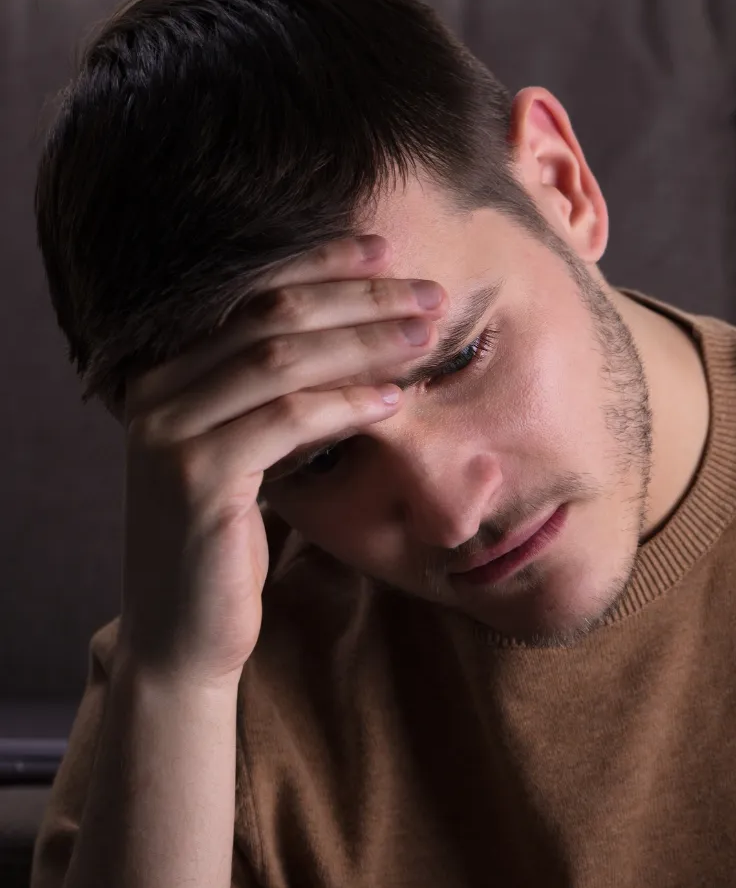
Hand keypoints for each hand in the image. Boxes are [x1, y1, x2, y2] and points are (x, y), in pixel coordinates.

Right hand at [115, 235, 445, 689]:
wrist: (185, 634)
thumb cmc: (229, 544)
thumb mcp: (256, 455)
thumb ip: (282, 396)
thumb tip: (365, 337)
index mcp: (166, 372)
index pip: (251, 295)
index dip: (322, 265)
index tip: (389, 253)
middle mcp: (154, 389)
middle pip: (271, 315)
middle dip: (359, 297)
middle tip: (429, 293)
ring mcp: (166, 431)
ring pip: (281, 359)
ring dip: (365, 341)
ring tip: (425, 337)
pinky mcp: (194, 478)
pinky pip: (286, 420)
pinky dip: (346, 403)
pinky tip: (394, 399)